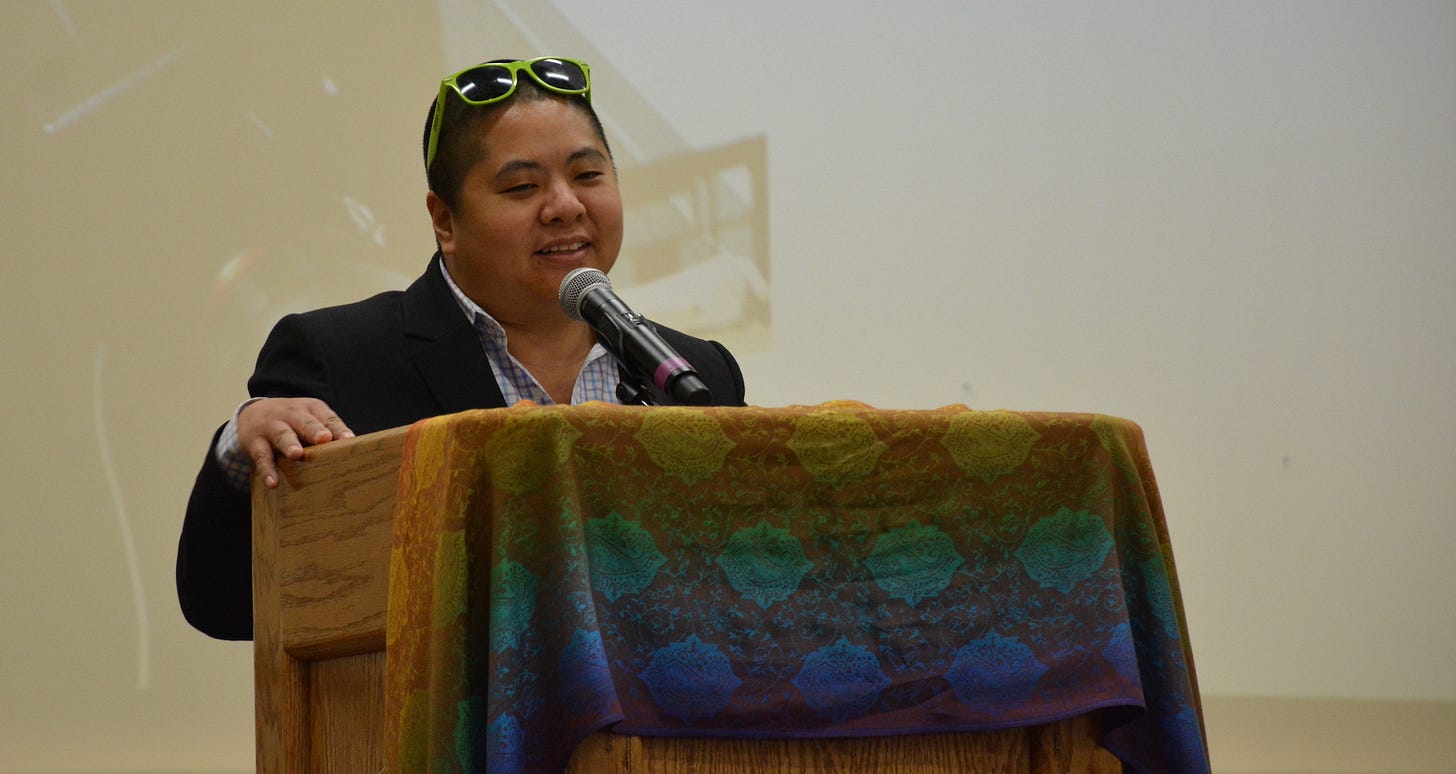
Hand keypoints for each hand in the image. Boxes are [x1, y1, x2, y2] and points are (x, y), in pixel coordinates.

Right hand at [238, 398, 354, 488]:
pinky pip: (261, 456)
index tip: (349, 439)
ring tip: (297, 454)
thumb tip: (353, 451)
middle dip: (314, 430)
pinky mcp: (255, 442)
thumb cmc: (292, 421)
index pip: (326, 417)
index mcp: (310, 408)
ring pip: (282, 434)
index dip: (337, 428)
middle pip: (304, 421)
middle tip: (324, 439)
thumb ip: (328, 431)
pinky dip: (267, 470)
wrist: (251, 413)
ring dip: (290, 444)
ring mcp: (271, 426)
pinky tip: (273, 483)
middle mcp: (291, 414)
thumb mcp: (310, 419)